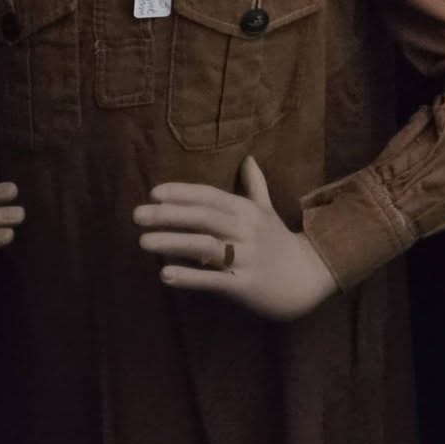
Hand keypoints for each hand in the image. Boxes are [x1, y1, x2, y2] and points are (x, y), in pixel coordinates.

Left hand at [135, 156, 336, 321]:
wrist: (307, 278)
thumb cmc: (279, 242)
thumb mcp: (268, 212)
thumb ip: (255, 186)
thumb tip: (248, 158)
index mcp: (249, 211)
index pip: (211, 196)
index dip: (183, 193)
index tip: (154, 192)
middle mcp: (247, 231)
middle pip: (205, 218)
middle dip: (169, 214)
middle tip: (137, 215)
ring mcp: (247, 258)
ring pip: (206, 246)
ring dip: (173, 242)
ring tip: (143, 242)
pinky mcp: (244, 285)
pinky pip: (214, 280)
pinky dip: (189, 276)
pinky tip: (165, 274)